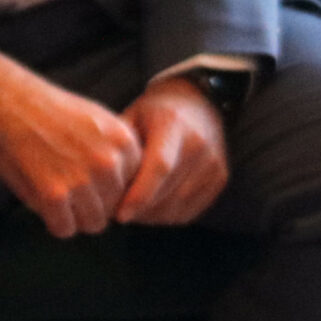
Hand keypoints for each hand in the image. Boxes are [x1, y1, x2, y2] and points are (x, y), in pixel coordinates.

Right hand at [0, 47, 140, 237]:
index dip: (109, 188)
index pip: (133, 188)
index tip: (89, 179)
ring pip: (92, 223)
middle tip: (68, 188)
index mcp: (124, 141)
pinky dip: (52, 221)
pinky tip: (43, 201)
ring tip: (56, 195)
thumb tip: (125, 192)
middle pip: (114, 209)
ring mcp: (81, 179)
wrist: (5, 100)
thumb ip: (117, 153)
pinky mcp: (53, 195)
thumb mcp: (98, 120)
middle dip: (92, 205)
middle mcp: (108, 161)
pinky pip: (64, 229)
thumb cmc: (48, 111)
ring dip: (74, 216)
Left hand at [114, 77, 228, 225]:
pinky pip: (190, 211)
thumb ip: (118, 147)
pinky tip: (150, 210)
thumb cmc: (154, 113)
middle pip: (169, 192)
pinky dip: (167, 217)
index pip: (159, 167)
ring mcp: (214, 163)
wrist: (198, 103)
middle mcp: (199, 144)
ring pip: (179, 207)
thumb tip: (99, 183)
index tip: (119, 214)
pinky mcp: (220, 178)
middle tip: (115, 213)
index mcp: (174, 124)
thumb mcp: (132, 117)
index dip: (139, 195)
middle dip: (140, 210)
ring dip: (151, 216)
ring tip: (131, 210)